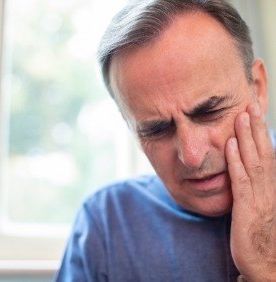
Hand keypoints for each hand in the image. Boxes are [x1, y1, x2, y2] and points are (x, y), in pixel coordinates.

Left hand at [225, 103, 275, 281]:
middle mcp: (270, 187)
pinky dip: (234, 160)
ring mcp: (259, 196)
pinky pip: (240, 179)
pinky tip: (228, 145)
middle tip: (250, 106)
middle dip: (256, 128)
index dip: (261, 133)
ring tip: (241, 117)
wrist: (266, 264)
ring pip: (253, 160)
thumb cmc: (262, 234)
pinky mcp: (246, 206)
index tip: (255, 114)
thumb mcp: (262, 206)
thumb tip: (246, 165)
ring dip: (246, 138)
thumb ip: (256, 185)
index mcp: (273, 186)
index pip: (268, 154)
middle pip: (263, 152)